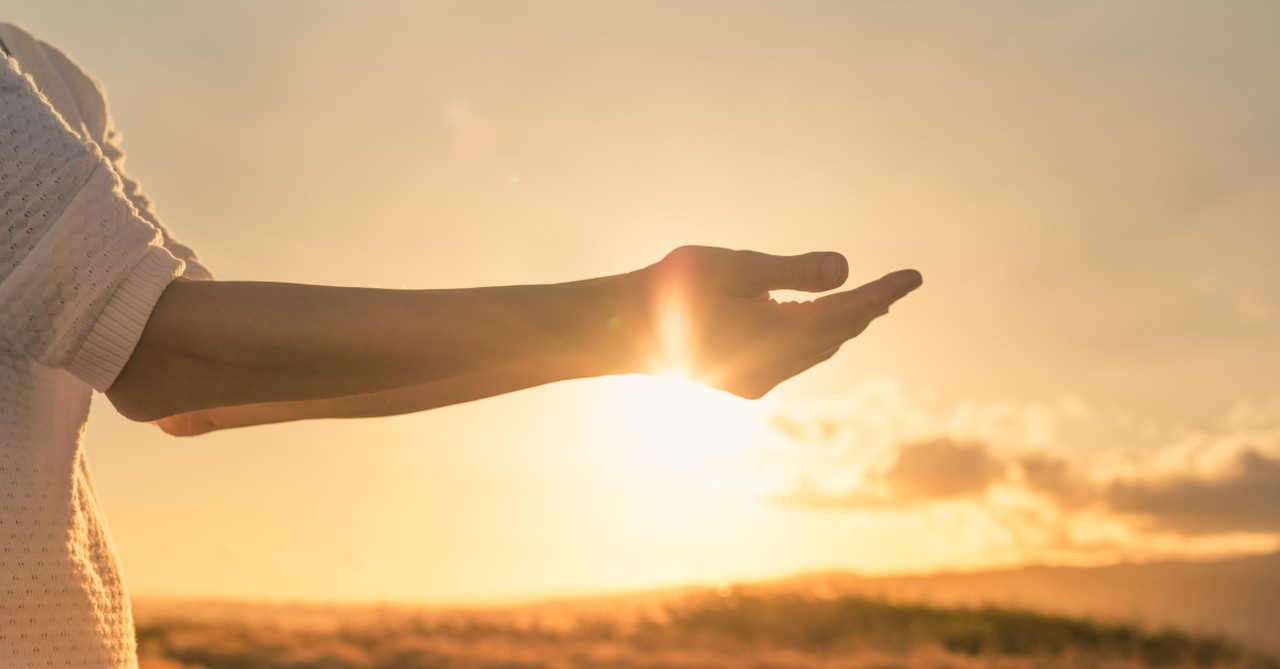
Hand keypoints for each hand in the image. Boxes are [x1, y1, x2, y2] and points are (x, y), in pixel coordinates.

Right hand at [624, 246, 921, 397]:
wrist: (623, 331)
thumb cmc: (674, 287)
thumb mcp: (735, 266)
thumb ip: (792, 270)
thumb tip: (846, 270)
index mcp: (779, 334)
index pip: (849, 310)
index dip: (884, 291)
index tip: (915, 277)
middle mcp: (776, 365)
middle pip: (839, 334)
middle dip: (870, 309)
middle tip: (900, 287)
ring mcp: (760, 380)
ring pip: (818, 351)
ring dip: (845, 327)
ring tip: (872, 306)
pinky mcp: (745, 384)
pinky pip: (796, 360)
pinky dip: (816, 340)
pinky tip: (820, 327)